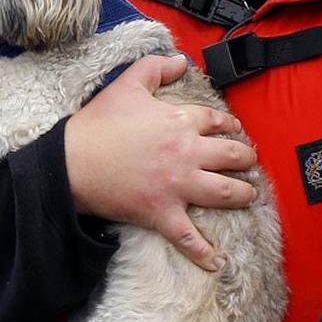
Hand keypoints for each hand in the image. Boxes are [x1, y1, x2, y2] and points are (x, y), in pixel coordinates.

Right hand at [64, 54, 257, 270]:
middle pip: (231, 156)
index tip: (236, 132)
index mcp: (180, 121)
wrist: (72, 161)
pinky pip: (188, 236)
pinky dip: (204, 252)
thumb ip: (157, 67)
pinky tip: (218, 262)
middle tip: (249, 163)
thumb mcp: (127, 83)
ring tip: (250, 196)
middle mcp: (187, 153)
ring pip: (224, 193)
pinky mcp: (162, 212)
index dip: (231, 126)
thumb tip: (181, 59)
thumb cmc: (98, 123)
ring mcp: (177, 186)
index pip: (218, 122)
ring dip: (243, 194)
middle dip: (246, 160)